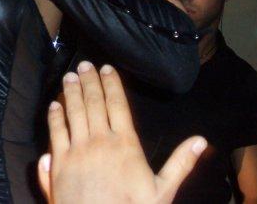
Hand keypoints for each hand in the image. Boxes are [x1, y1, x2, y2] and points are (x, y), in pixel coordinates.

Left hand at [38, 61, 205, 203]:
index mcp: (126, 144)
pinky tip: (54, 105)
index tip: (106, 69)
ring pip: (73, 112)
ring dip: (70, 92)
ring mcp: (78, 150)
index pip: (117, 104)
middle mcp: (101, 141)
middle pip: (93, 102)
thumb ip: (181, 163)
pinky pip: (56, 132)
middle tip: (85, 65)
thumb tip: (202, 141)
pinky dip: (55, 116)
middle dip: (89, 81)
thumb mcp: (163, 190)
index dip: (111, 84)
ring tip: (70, 77)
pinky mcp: (60, 162)